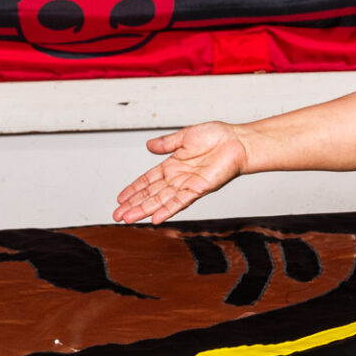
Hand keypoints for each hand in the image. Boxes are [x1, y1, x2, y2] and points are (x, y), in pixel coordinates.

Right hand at [114, 122, 249, 223]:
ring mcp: (187, 185)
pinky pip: (180, 202)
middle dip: (133, 205)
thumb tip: (149, 145)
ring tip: (128, 219)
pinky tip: (155, 219)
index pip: (148, 180)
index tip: (120, 198)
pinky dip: (167, 211)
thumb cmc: (217, 137)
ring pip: (160, 201)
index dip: (134, 189)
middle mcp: (178, 178)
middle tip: (117, 215)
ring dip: (144, 210)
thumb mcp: (185, 136)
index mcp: (173, 165)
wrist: (238, 141)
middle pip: (151, 194)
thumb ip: (167, 143)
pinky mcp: (199, 189)